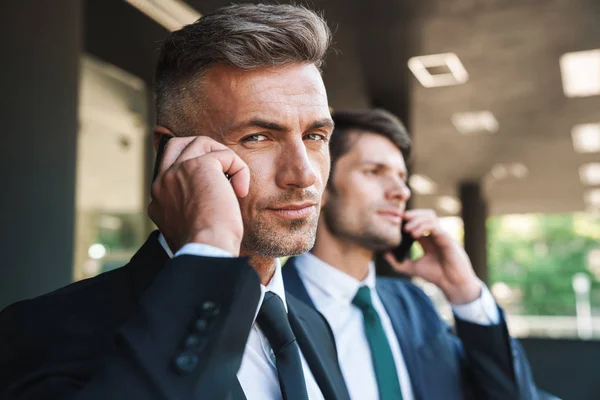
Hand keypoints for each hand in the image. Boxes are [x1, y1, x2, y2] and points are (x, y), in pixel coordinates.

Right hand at [148, 135, 249, 255]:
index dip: (194, 170)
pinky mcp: (199, 165)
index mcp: (158, 198)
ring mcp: (178, 171)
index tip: (214, 189)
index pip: (169, 168)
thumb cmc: (207, 246)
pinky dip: (240, 170)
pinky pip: (225, 155)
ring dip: (224, 159)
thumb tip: (209, 198)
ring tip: (235, 183)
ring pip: (201, 143)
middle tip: (223, 169)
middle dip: (203, 151)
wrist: (208, 249)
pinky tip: (241, 191)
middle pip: (177, 145)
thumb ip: (190, 208)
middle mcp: (163, 182)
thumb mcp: (190, 227)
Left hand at [384, 209, 481, 303]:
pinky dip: (424, 227)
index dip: (406, 218)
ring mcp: (441, 235)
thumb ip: (398, 262)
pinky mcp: (447, 239)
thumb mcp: (412, 268)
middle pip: (424, 214)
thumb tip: (383, 253)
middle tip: (400, 221)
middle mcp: (435, 233)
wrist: (452, 284)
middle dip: (411, 215)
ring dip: (416, 220)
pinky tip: (414, 235)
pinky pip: (435, 227)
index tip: (394, 221)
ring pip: (430, 217)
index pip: (417, 220)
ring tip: (406, 229)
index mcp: (427, 238)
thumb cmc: (436, 274)